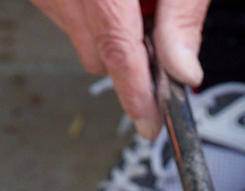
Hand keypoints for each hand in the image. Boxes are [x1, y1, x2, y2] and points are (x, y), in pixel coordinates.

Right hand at [30, 0, 209, 137]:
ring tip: (134, 1)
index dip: (137, 94)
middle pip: (95, 53)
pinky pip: (61, 12)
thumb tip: (183, 73)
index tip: (150, 125)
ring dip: (106, 33)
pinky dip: (86, 14)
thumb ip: (182, 19)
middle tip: (159, 38)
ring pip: (76, 35)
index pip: (117, 51)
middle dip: (130, 61)